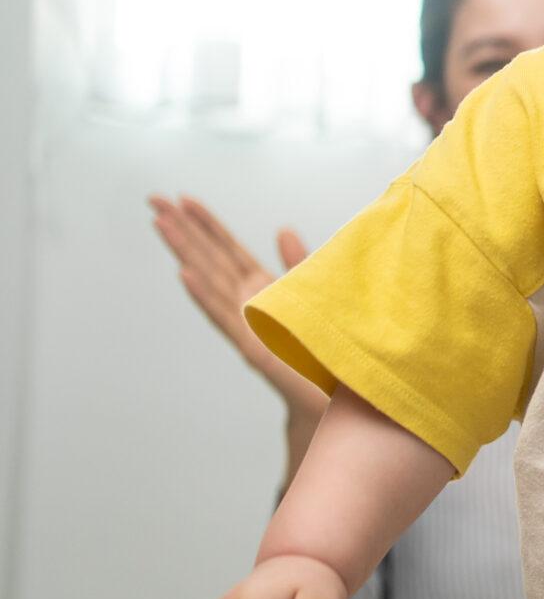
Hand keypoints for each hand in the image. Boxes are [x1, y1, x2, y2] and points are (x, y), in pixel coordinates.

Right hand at [148, 195, 314, 410]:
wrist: (335, 401)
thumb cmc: (323, 352)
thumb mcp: (314, 297)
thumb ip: (297, 264)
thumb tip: (282, 229)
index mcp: (261, 291)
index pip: (228, 250)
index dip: (207, 224)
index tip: (183, 198)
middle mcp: (246, 305)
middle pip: (210, 259)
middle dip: (183, 229)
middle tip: (153, 199)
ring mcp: (245, 327)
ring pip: (210, 282)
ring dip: (185, 252)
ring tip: (160, 223)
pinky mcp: (253, 349)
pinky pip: (225, 317)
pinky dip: (203, 295)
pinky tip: (183, 274)